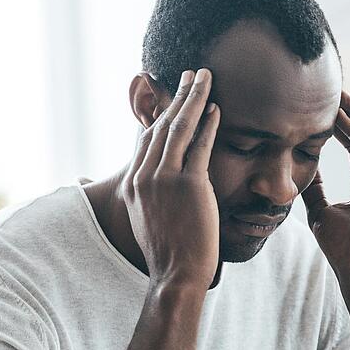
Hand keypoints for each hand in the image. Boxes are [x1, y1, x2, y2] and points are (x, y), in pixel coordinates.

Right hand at [124, 68, 221, 289]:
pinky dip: (208, 124)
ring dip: (193, 98)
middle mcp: (144, 177)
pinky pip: (200, 146)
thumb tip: (157, 185)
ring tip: (204, 78)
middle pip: (162, 126)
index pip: (148, 139)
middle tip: (191, 75)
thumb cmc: (168, 252)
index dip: (162, 114)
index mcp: (133, 184)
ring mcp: (164, 179)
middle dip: (178, 96)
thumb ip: (149, 195)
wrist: (177, 274)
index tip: (174, 98)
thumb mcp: (147, 219)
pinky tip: (216, 108)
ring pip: (179, 129)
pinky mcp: (188, 185)